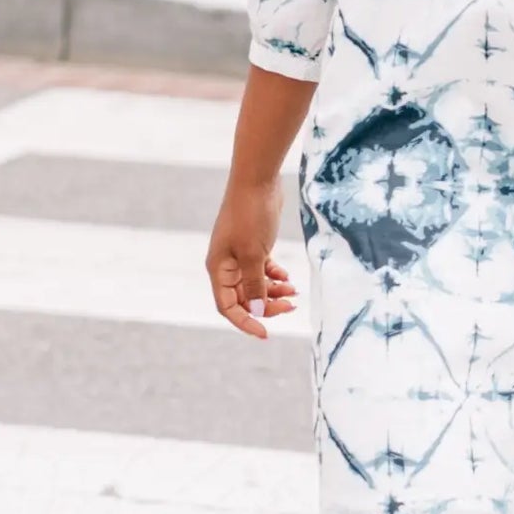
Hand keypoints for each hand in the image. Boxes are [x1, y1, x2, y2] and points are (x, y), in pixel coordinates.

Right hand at [206, 176, 298, 339]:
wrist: (258, 180)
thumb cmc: (250, 215)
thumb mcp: (253, 254)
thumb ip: (254, 285)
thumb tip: (258, 311)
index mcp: (218, 268)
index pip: (227, 306)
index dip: (245, 321)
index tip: (265, 333)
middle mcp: (226, 265)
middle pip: (243, 298)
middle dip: (266, 306)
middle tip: (291, 306)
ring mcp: (240, 255)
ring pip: (255, 285)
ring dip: (273, 292)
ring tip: (294, 292)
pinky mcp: (254, 246)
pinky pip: (262, 271)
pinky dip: (275, 277)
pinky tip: (288, 278)